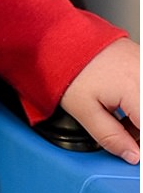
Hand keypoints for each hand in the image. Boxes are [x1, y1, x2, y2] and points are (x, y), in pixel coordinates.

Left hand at [60, 38, 138, 162]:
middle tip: (122, 138)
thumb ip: (110, 136)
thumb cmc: (66, 67)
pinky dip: (137, 104)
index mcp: (137, 91)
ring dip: (139, 119)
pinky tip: (121, 106)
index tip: (134, 154)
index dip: (141, 145)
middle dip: (139, 133)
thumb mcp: (84, 110)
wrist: (58, 36)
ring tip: (116, 119)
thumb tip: (132, 155)